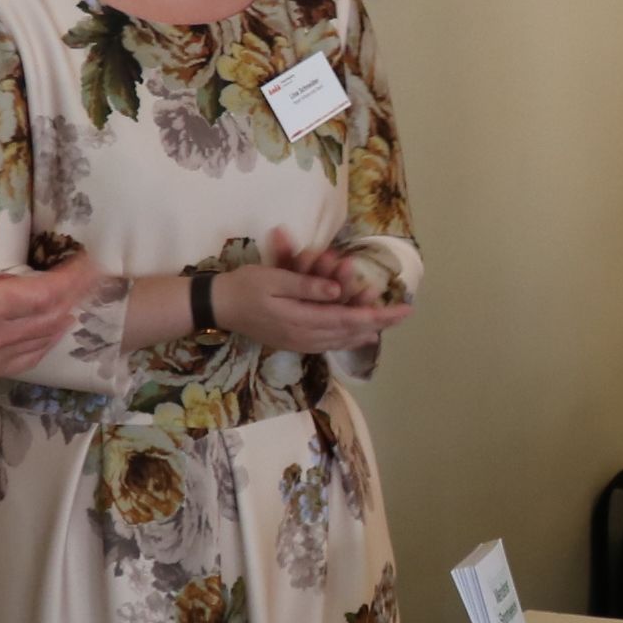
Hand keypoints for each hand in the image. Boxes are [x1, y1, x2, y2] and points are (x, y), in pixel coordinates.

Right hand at [0, 210, 106, 389]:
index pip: (42, 293)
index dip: (71, 278)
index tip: (87, 261)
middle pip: (52, 316)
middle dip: (77, 293)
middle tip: (92, 274)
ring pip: (44, 338)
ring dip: (66, 314)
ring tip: (80, 294)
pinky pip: (28, 358)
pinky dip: (48, 340)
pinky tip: (54, 329)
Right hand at [205, 243, 413, 354]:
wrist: (217, 307)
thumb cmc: (245, 287)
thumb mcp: (275, 279)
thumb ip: (307, 287)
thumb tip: (338, 292)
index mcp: (302, 321)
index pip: (350, 320)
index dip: (380, 315)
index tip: (404, 309)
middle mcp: (304, 337)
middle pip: (350, 333)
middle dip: (378, 324)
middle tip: (403, 314)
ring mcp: (298, 342)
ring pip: (340, 341)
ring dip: (364, 332)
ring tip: (385, 324)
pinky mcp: (292, 342)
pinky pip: (327, 343)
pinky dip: (346, 337)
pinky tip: (357, 334)